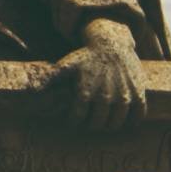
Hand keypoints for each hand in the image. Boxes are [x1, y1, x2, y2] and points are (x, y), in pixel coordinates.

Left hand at [51, 18, 146, 133]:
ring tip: (105, 125)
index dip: (74, 122)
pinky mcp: (138, 93)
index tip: (73, 123)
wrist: (112, 44)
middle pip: (98, 122)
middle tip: (90, 126)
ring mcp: (123, 95)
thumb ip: (50, 78)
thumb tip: (32, 89)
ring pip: (117, 122)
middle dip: (92, 126)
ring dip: (110, 127)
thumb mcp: (66, 65)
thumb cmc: (86, 57)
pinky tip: (126, 122)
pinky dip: (133, 121)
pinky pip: (138, 114)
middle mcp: (105, 95)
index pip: (78, 117)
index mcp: (85, 90)